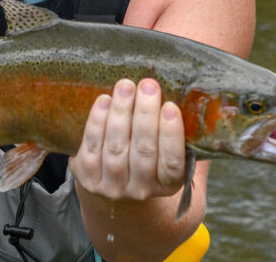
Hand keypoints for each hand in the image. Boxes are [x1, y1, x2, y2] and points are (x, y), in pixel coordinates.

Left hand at [69, 78, 187, 201]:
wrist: (116, 180)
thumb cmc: (150, 155)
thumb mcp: (170, 151)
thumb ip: (180, 132)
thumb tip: (187, 96)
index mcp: (168, 185)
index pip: (172, 163)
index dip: (171, 135)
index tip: (170, 106)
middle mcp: (141, 190)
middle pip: (143, 151)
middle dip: (145, 114)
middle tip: (148, 86)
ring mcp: (113, 186)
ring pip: (116, 147)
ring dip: (121, 112)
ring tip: (126, 86)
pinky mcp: (88, 177)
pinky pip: (92, 146)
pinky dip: (97, 121)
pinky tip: (104, 100)